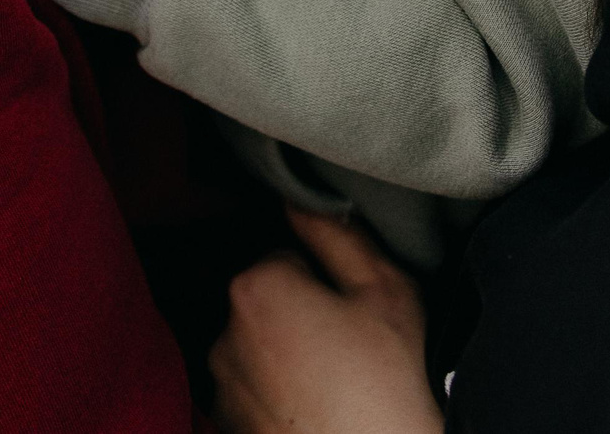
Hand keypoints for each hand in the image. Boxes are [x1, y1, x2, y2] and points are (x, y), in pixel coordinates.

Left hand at [210, 208, 442, 433]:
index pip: (288, 257)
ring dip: (289, 359)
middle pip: (270, 303)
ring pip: (261, 349)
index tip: (355, 315)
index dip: (330, 283)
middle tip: (352, 352)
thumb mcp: (385, 293)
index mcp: (257, 288)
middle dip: (305, 318)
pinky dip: (278, 398)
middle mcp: (224, 333)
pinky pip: (254, 392)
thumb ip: (339, 235)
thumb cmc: (387, 388)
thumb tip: (304, 199)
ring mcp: (222, 386)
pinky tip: (317, 412)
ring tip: (336, 388)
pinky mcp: (227, 426)